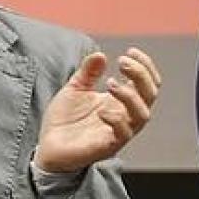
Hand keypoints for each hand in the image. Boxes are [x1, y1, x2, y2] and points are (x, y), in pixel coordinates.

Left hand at [35, 49, 161, 173]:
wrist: (48, 145)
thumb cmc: (65, 119)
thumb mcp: (75, 89)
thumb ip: (88, 73)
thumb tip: (100, 54)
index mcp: (121, 101)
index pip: (147, 83)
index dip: (145, 66)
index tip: (130, 51)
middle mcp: (125, 115)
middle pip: (150, 95)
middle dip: (141, 75)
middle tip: (122, 62)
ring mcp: (119, 132)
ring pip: (142, 115)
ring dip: (130, 96)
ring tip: (110, 83)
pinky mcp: (108, 146)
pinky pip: (123, 135)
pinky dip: (117, 121)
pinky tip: (102, 111)